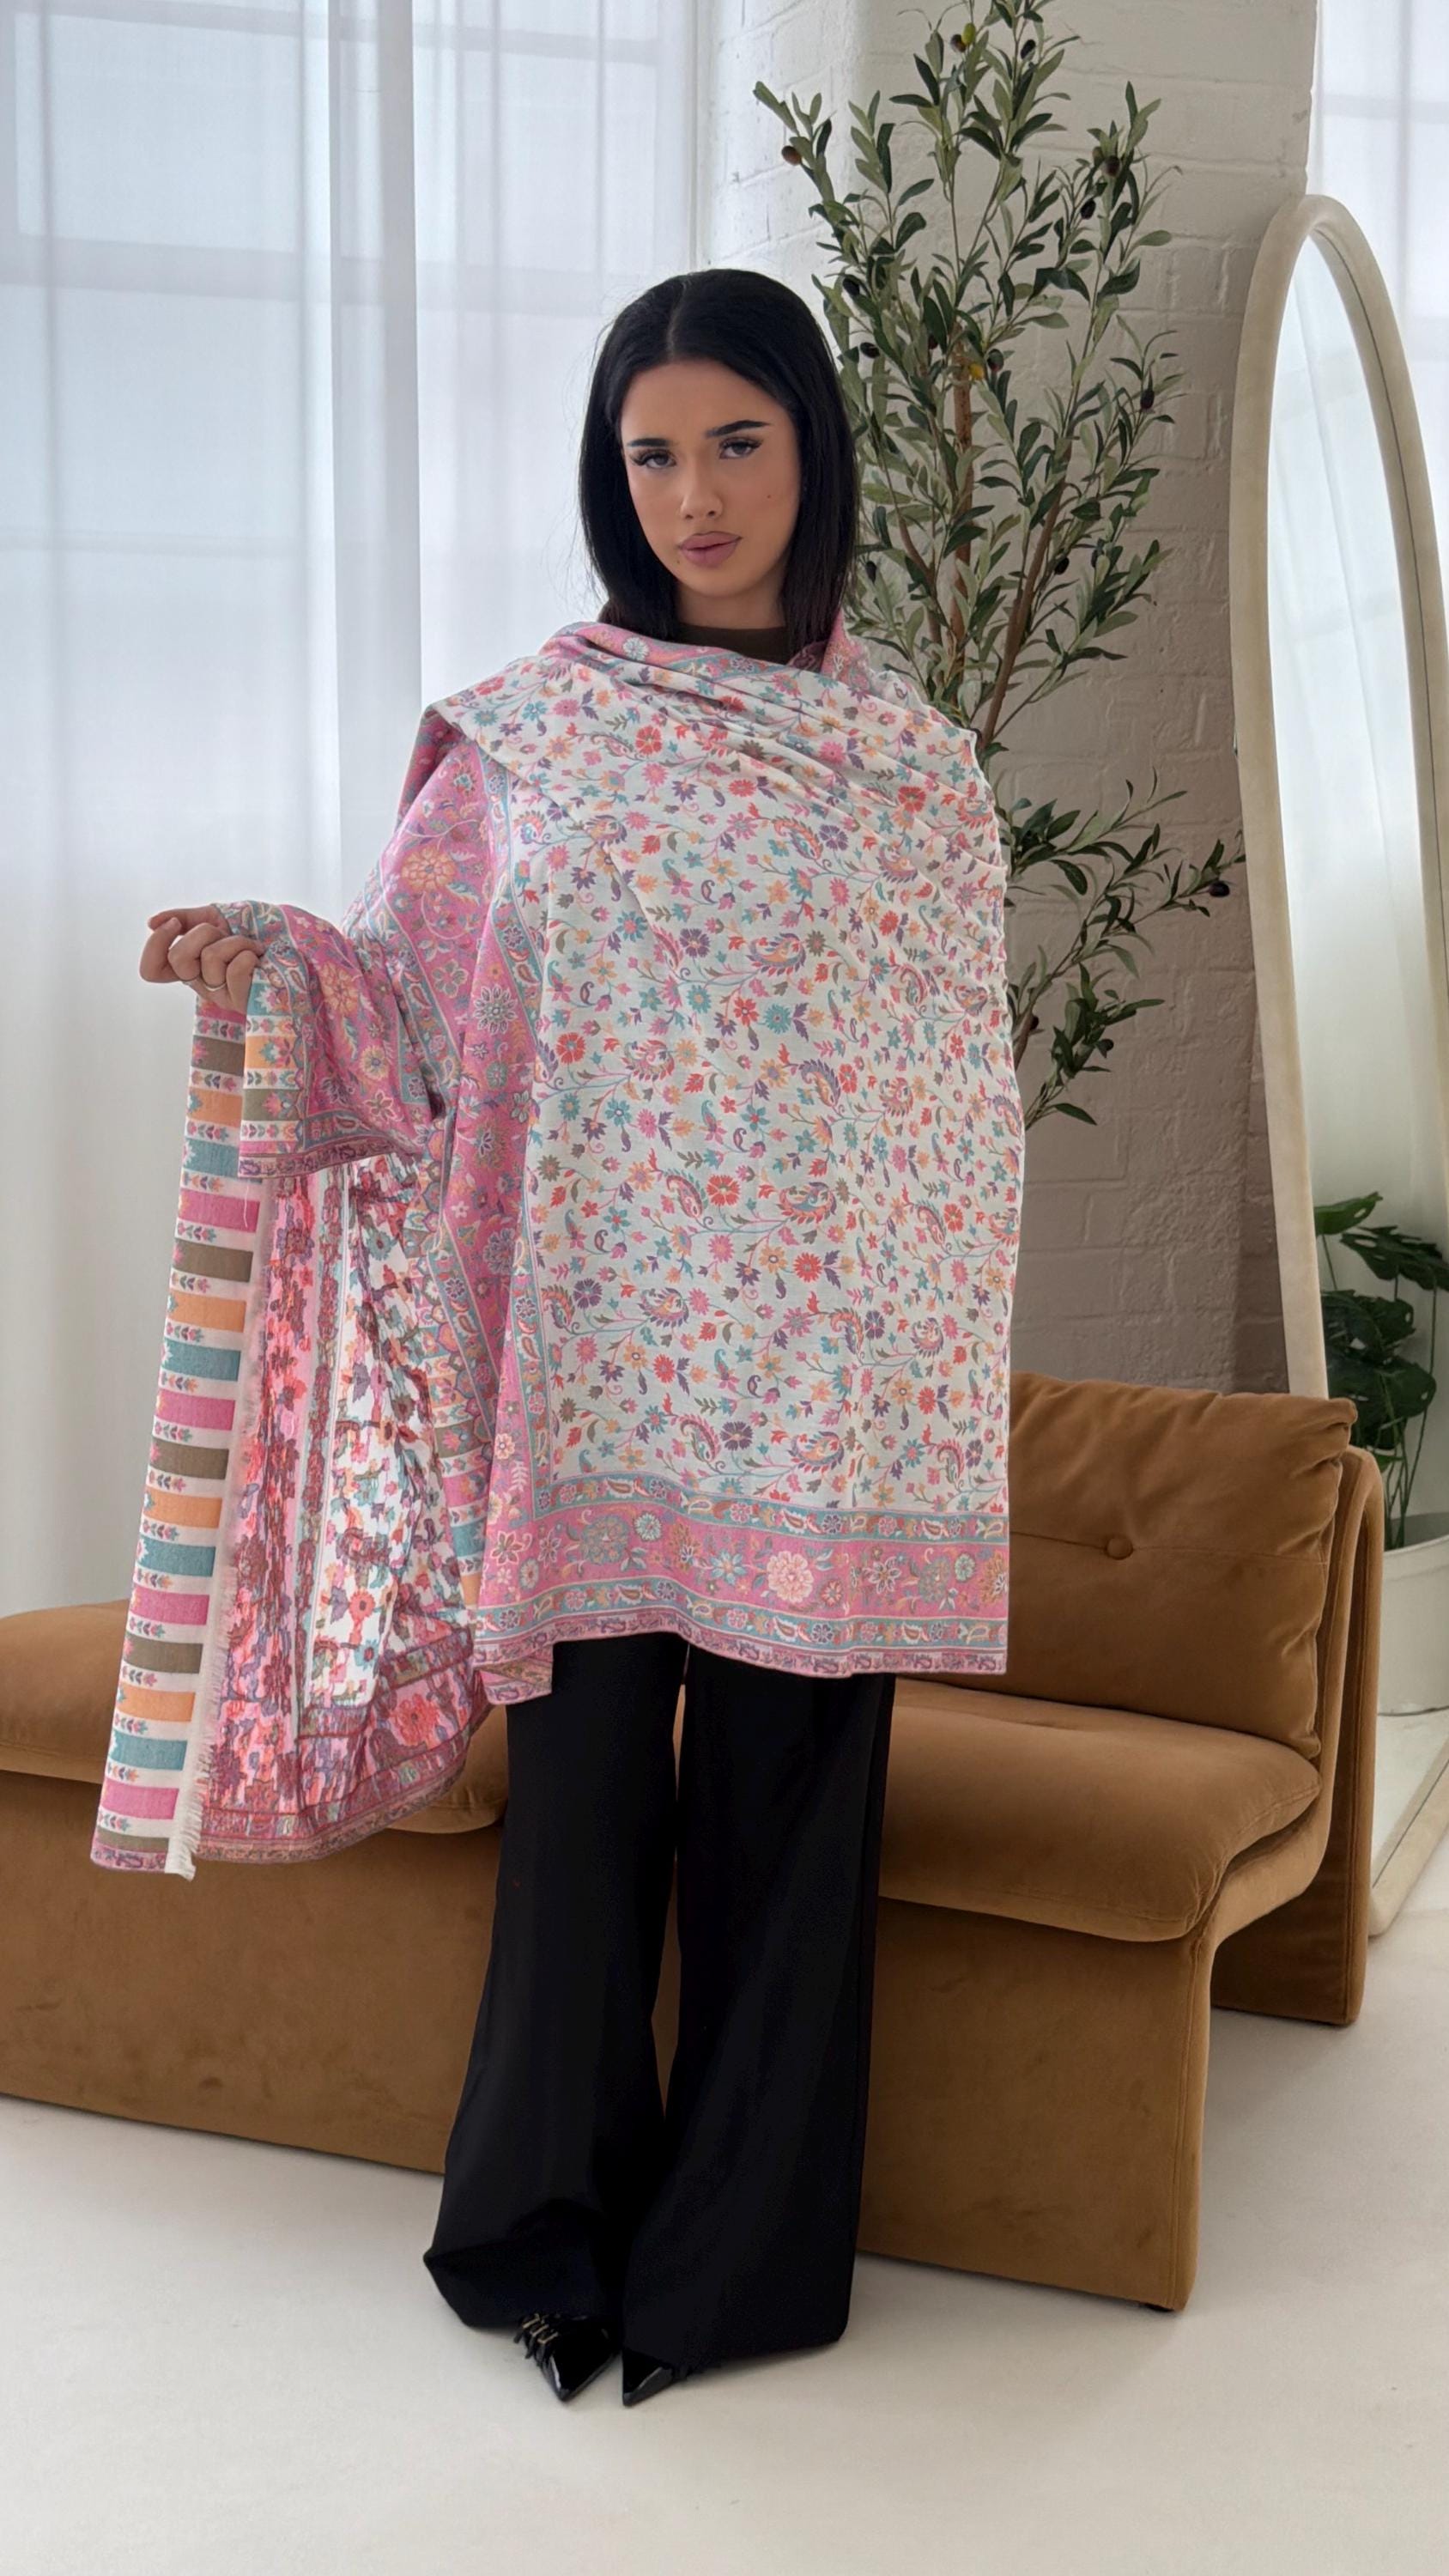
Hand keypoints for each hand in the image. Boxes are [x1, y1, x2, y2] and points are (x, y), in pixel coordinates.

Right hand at [140, 906, 264, 1015]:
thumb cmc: (254, 931)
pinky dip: (249, 953)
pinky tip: (259, 958)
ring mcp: (222, 995)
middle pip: (178, 959)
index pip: (152, 971)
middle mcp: (201, 983)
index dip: (155, 946)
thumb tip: (151, 922)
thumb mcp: (215, 917)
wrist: (291, 939)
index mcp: (190, 965)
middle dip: (203, 933)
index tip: (174, 924)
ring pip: (210, 958)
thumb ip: (184, 918)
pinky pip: (234, 970)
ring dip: (234, 941)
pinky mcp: (243, 1001)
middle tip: (223, 933)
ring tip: (251, 945)